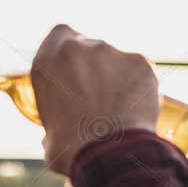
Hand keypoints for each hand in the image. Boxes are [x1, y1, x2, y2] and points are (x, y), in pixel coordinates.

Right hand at [34, 24, 160, 175]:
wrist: (111, 153)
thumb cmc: (74, 149)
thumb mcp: (49, 136)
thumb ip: (52, 122)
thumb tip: (54, 135)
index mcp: (47, 61)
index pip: (60, 33)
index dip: (69, 48)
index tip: (74, 66)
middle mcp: (77, 48)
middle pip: (90, 45)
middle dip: (95, 65)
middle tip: (99, 92)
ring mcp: (111, 51)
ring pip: (116, 58)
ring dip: (117, 74)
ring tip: (120, 106)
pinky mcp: (139, 61)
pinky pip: (138, 69)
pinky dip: (138, 83)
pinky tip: (136, 106)